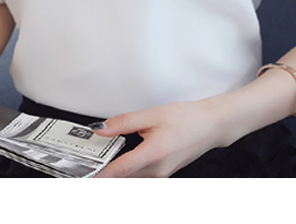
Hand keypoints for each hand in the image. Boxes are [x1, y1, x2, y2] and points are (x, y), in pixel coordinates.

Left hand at [92, 99, 224, 177]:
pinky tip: (122, 162)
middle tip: (86, 168)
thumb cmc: (188, 118)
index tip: (82, 176)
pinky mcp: (163, 174)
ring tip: (101, 163)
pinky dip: (127, 173)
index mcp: (154, 154)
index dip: (98, 175)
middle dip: (103, 175)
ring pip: (130, 180)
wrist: (212, 125)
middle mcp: (157, 170)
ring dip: (116, 175)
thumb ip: (124, 122)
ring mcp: (161, 175)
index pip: (118, 171)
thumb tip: (100, 128)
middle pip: (122, 179)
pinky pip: (140, 178)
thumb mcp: (153, 114)